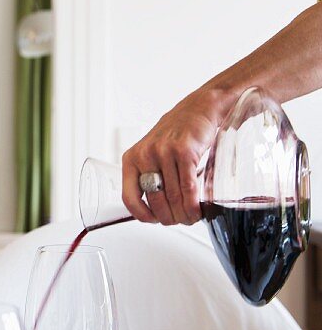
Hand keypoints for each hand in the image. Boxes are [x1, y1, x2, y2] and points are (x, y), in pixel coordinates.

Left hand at [121, 90, 226, 225]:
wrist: (200, 108)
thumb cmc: (178, 131)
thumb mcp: (154, 151)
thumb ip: (150, 175)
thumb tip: (155, 208)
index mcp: (132, 158)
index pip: (129, 196)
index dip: (141, 215)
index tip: (153, 221)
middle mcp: (144, 155)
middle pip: (155, 200)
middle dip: (169, 218)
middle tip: (179, 222)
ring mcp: (163, 152)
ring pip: (172, 196)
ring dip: (183, 214)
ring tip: (190, 218)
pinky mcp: (184, 151)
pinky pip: (187, 187)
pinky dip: (193, 204)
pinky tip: (197, 211)